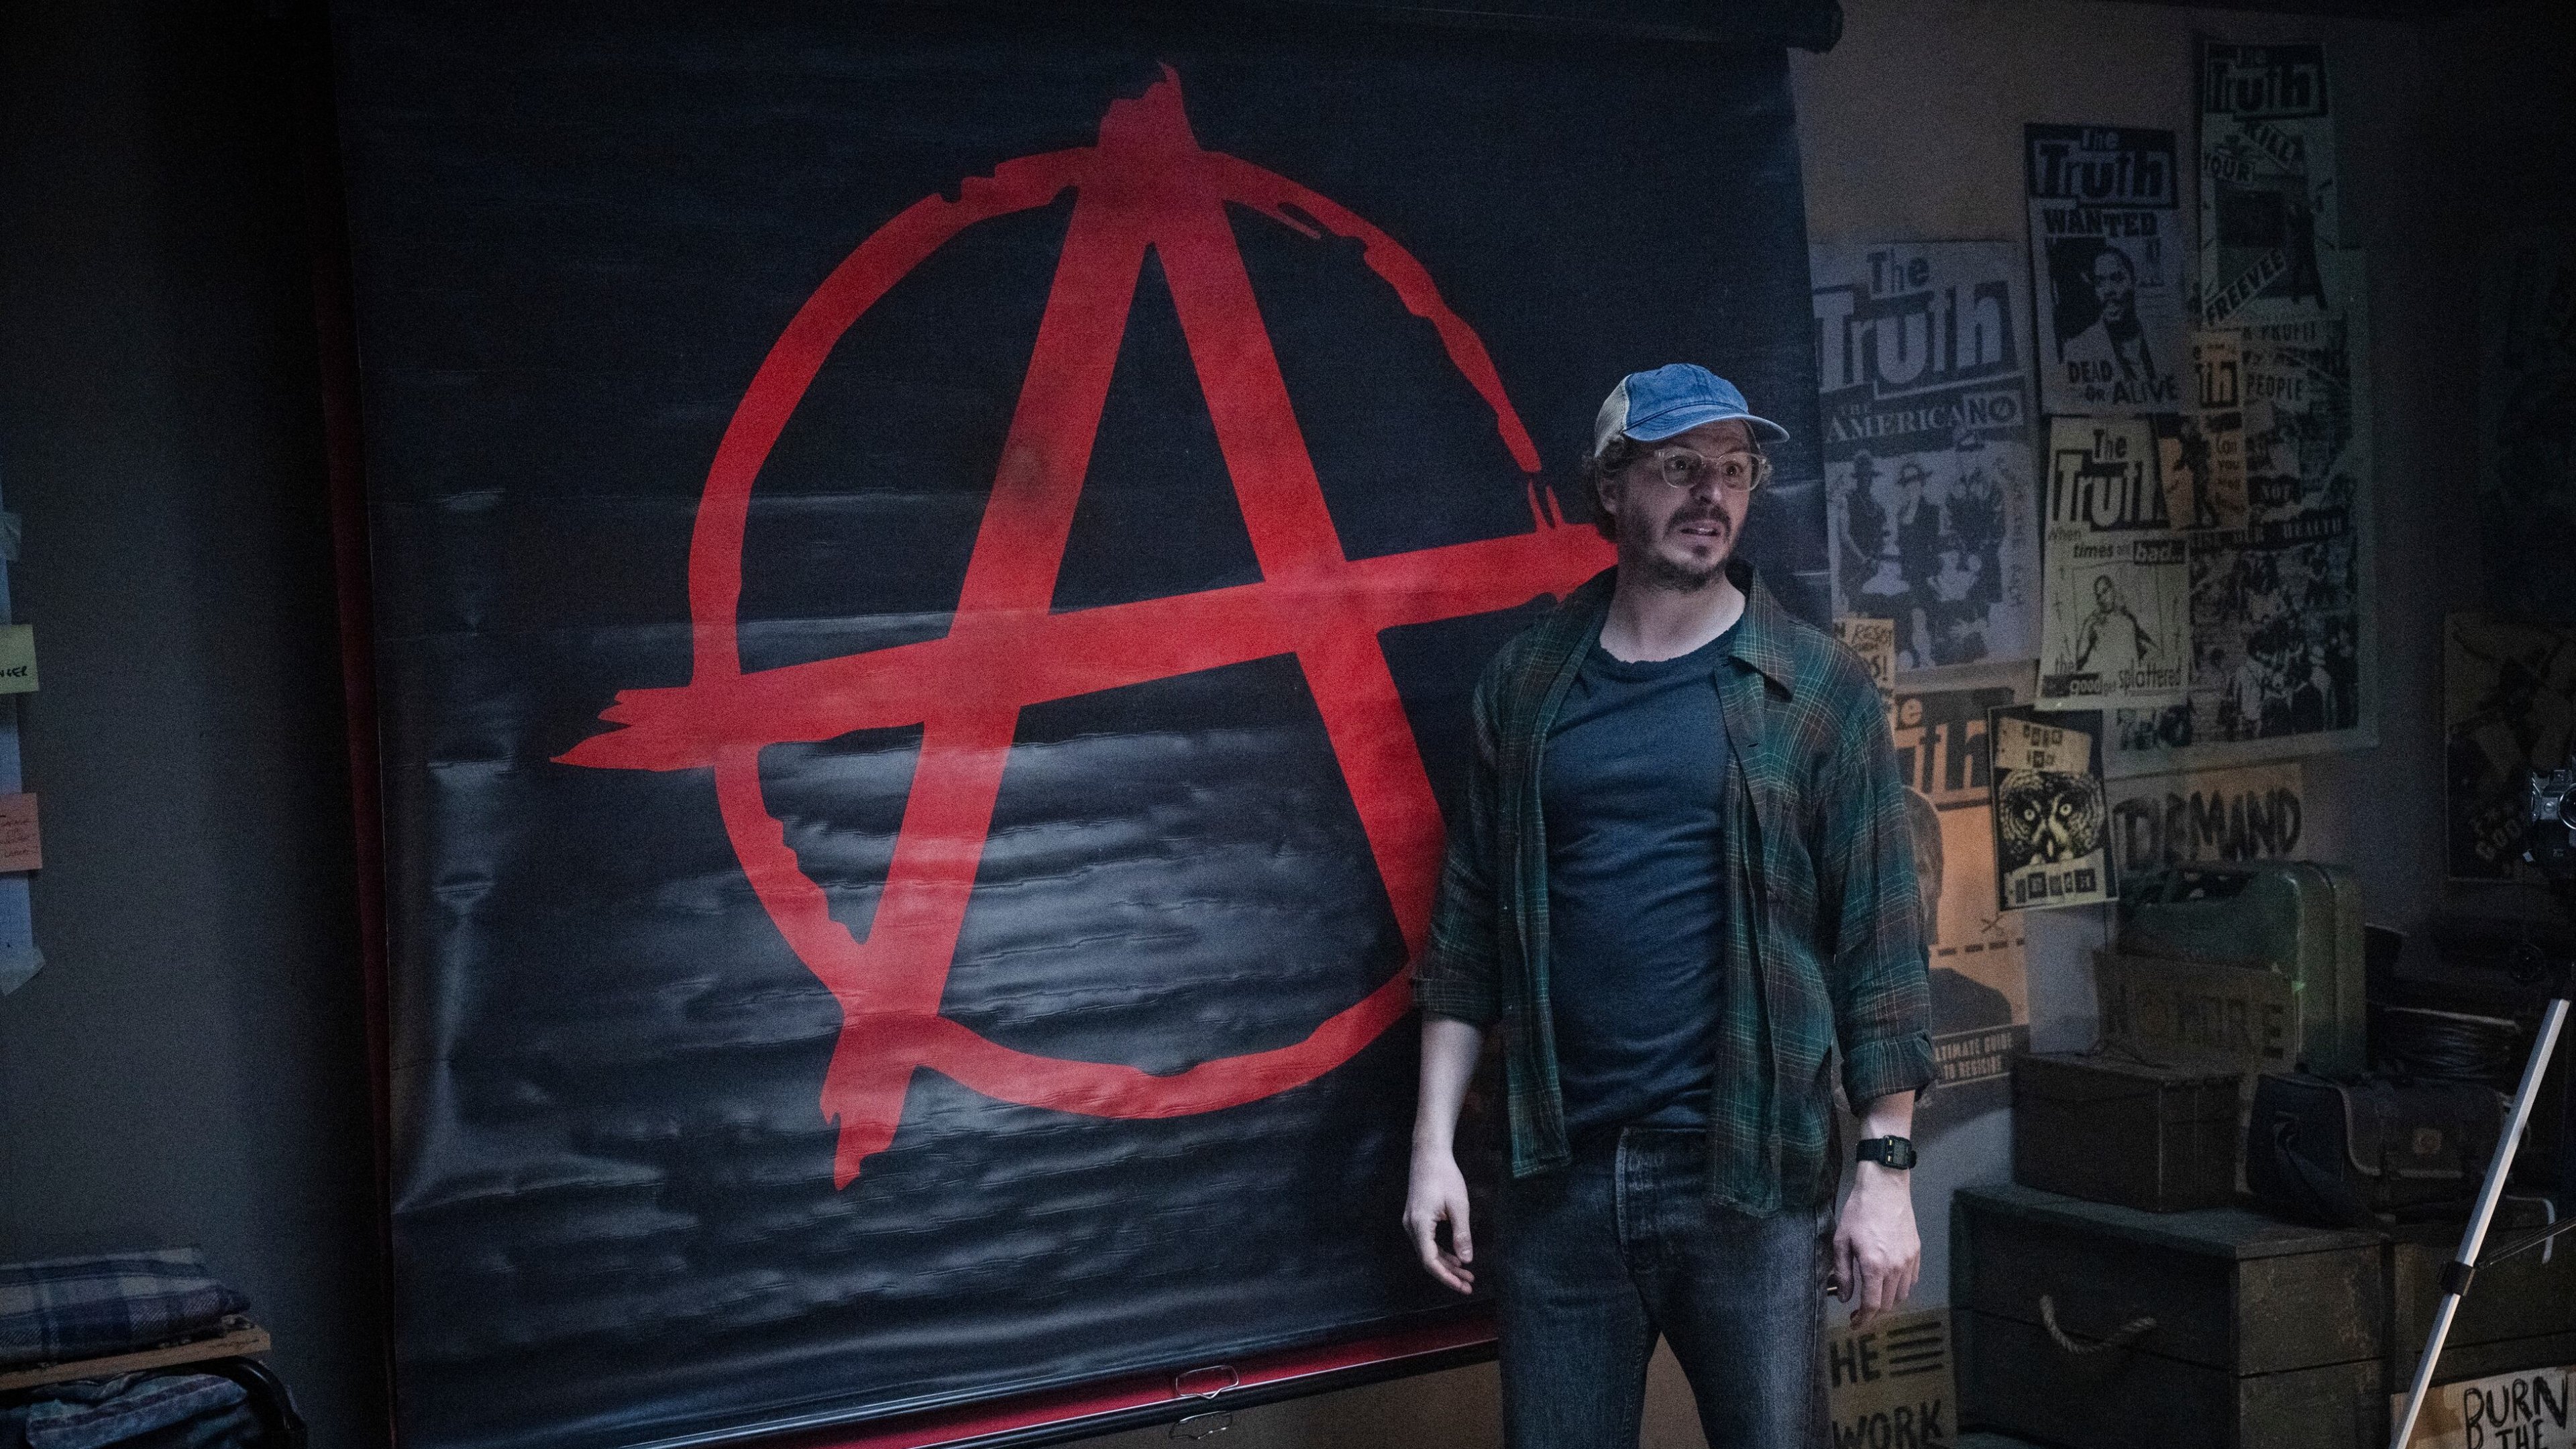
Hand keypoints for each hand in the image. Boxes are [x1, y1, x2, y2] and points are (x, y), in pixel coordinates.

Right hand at [1402, 1146, 1475, 1293]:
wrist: (1429, 1154)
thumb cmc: (1444, 1176)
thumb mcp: (1459, 1206)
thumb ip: (1462, 1235)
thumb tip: (1467, 1261)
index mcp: (1420, 1225)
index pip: (1430, 1261)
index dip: (1446, 1277)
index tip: (1462, 1286)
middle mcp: (1411, 1226)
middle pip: (1428, 1259)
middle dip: (1449, 1274)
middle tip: (1469, 1285)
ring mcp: (1411, 1222)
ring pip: (1428, 1252)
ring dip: (1446, 1264)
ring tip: (1466, 1274)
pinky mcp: (1415, 1218)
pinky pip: (1427, 1242)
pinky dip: (1441, 1252)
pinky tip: (1456, 1258)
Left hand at [1828, 1161, 1919, 1328]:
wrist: (1885, 1187)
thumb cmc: (1859, 1211)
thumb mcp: (1841, 1240)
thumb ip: (1843, 1272)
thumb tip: (1844, 1297)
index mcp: (1874, 1266)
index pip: (1872, 1305)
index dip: (1863, 1319)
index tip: (1854, 1323)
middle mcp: (1896, 1268)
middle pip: (1888, 1304)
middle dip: (1873, 1311)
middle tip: (1859, 1308)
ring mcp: (1909, 1261)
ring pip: (1902, 1295)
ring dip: (1887, 1300)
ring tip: (1874, 1294)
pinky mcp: (1916, 1252)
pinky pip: (1912, 1280)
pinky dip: (1900, 1287)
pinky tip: (1889, 1280)